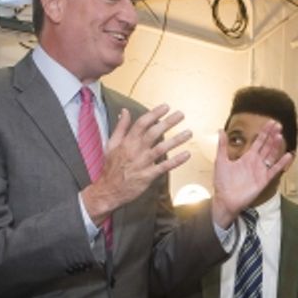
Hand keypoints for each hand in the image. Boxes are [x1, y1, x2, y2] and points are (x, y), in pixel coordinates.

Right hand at [82, 104, 192, 223]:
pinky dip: (176, 161)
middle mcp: (135, 150)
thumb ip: (120, 127)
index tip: (166, 107)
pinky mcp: (148, 175)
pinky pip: (164, 166)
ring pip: (161, 148)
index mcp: (127, 141)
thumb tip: (125, 111)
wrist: (108, 190)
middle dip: (168, 122)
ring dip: (176, 140)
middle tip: (181, 114)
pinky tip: (186, 154)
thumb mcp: (111, 144)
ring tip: (189, 133)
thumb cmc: (111, 167)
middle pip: (154, 132)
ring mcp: (142, 163)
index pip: (142, 123)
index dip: (154, 114)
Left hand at [210, 120, 292, 227]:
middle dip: (273, 135)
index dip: (265, 132)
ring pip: (271, 155)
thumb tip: (221, 130)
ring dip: (276, 146)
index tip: (271, 122)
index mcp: (247, 157)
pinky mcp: (264, 180)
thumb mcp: (221, 161)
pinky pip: (275, 170)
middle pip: (267, 146)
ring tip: (280, 136)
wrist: (225, 200)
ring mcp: (261, 171)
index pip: (259, 141)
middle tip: (278, 125)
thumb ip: (222, 146)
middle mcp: (256, 162)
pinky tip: (288, 155)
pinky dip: (282, 163)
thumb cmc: (222, 182)